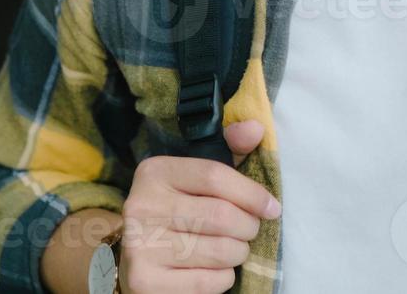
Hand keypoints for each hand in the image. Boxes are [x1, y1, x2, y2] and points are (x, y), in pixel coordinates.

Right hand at [117, 120, 278, 293]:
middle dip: (248, 227)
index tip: (272, 207)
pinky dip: (224, 278)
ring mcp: (139, 246)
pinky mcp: (145, 283)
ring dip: (238, 253)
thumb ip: (228, 151)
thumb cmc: (176, 213)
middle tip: (250, 231)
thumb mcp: (196, 178)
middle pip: (221, 216)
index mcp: (154, 172)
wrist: (134, 259)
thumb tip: (256, 128)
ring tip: (233, 249)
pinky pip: (209, 282)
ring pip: (219, 251)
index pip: (215, 176)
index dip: (252, 193)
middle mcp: (140, 206)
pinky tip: (215, 270)